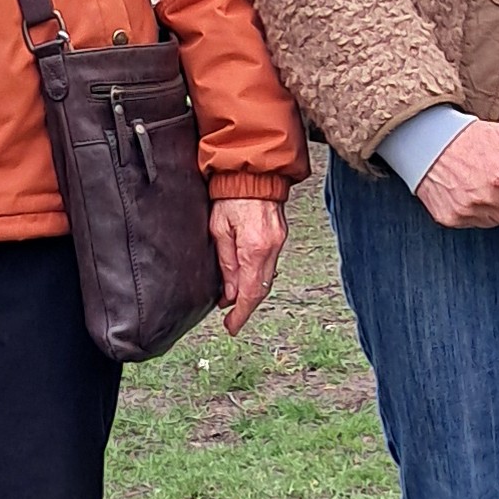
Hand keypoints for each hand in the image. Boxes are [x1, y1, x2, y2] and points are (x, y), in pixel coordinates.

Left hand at [210, 195, 287, 333]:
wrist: (252, 171)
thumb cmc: (231, 194)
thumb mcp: (218, 229)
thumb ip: (225, 263)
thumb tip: (229, 292)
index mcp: (254, 248)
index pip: (250, 292)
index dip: (241, 314)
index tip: (232, 327)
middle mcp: (271, 248)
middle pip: (262, 289)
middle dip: (246, 307)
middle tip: (231, 319)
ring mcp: (279, 242)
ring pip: (267, 278)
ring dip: (251, 292)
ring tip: (232, 300)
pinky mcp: (280, 236)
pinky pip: (270, 265)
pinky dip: (258, 277)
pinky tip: (244, 279)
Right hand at [414, 120, 498, 236]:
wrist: (425, 142)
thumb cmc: (471, 137)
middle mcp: (486, 198)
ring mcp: (467, 211)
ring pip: (498, 222)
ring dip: (497, 209)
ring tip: (484, 185)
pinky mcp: (451, 218)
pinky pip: (476, 224)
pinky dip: (477, 212)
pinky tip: (469, 192)